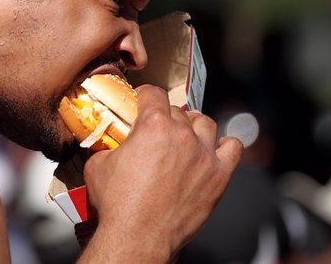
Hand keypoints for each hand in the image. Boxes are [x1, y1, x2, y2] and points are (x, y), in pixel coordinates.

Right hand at [79, 85, 242, 261]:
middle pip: (178, 110)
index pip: (153, 93)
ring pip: (205, 123)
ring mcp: (203, 155)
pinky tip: (213, 150)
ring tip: (185, 136)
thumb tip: (109, 144)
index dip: (145, 96)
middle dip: (165, 117)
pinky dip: (224, 145)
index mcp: (153, 125)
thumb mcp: (98, 165)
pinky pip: (233, 148)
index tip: (142, 103)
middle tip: (156, 131)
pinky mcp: (218, 176)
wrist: (138, 237)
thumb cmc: (118, 205)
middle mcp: (182, 135)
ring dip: (194, 125)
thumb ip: (108, 146)